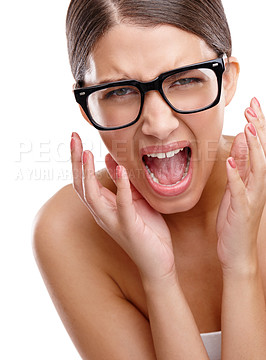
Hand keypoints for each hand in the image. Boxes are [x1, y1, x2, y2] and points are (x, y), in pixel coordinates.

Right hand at [70, 133, 175, 283]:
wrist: (159, 262)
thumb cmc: (147, 231)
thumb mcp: (134, 200)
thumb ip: (122, 182)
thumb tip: (112, 159)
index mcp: (103, 206)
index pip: (83, 180)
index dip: (77, 160)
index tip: (75, 138)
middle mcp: (102, 214)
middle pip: (81, 185)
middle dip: (75, 161)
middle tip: (73, 138)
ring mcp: (113, 221)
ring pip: (92, 196)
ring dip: (87, 173)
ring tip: (86, 152)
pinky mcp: (129, 227)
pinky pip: (122, 205)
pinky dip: (120, 187)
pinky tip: (120, 170)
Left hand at [216, 97, 265, 273]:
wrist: (237, 251)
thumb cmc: (236, 218)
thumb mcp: (238, 186)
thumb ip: (242, 163)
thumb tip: (243, 139)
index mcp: (256, 178)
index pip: (261, 147)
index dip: (259, 125)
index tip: (253, 103)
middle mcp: (259, 185)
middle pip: (264, 152)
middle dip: (259, 129)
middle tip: (252, 107)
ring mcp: (252, 198)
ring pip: (258, 169)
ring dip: (254, 148)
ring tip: (248, 128)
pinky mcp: (242, 211)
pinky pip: (240, 192)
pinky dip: (236, 177)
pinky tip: (231, 164)